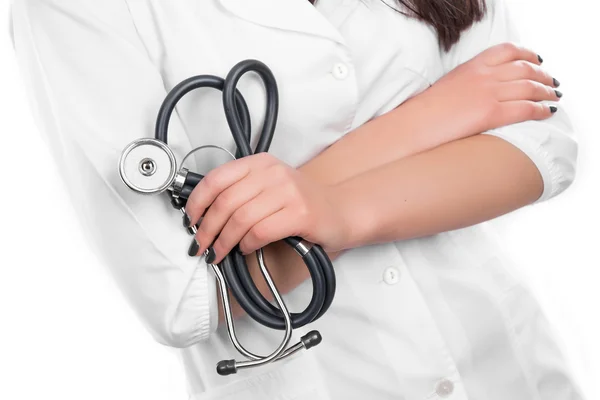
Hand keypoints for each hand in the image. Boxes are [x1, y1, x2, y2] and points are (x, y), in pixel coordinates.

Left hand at [183, 153, 348, 263]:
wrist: (340, 212)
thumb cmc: (300, 204)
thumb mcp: (268, 188)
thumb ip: (239, 193)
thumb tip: (202, 215)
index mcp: (261, 163)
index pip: (216, 178)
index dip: (197, 202)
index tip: (191, 220)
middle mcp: (274, 173)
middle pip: (225, 202)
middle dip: (207, 228)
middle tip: (201, 245)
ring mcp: (289, 192)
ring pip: (240, 218)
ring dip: (224, 241)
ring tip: (220, 252)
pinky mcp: (300, 214)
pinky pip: (260, 231)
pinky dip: (247, 244)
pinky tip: (246, 248)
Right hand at [412, 42, 560, 147]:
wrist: (413, 125)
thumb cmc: (423, 112)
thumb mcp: (447, 87)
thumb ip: (466, 83)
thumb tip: (476, 93)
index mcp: (471, 66)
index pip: (507, 51)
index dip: (527, 54)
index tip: (537, 60)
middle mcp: (483, 75)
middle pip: (524, 68)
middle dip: (542, 75)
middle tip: (551, 83)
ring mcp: (488, 93)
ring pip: (529, 87)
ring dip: (546, 91)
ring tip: (553, 97)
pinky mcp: (490, 112)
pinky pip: (526, 108)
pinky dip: (541, 109)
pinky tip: (548, 112)